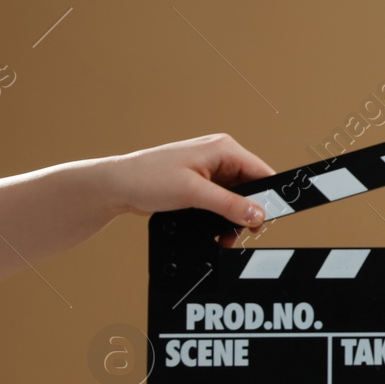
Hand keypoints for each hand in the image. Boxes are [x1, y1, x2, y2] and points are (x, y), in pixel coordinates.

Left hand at [102, 134, 275, 247]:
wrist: (116, 187)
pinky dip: (221, 216)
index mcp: (223, 148)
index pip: (261, 171)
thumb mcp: (193, 193)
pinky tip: (216, 228)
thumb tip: (257, 214)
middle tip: (244, 232)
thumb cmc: (146, 177)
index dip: (269, 196)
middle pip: (251, 187)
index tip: (269, 218)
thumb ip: (229, 204)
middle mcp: (219, 156)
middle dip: (248, 211)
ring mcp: (209, 171)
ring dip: (233, 217)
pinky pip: (222, 201)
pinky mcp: (199, 184)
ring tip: (226, 235)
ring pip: (237, 197)